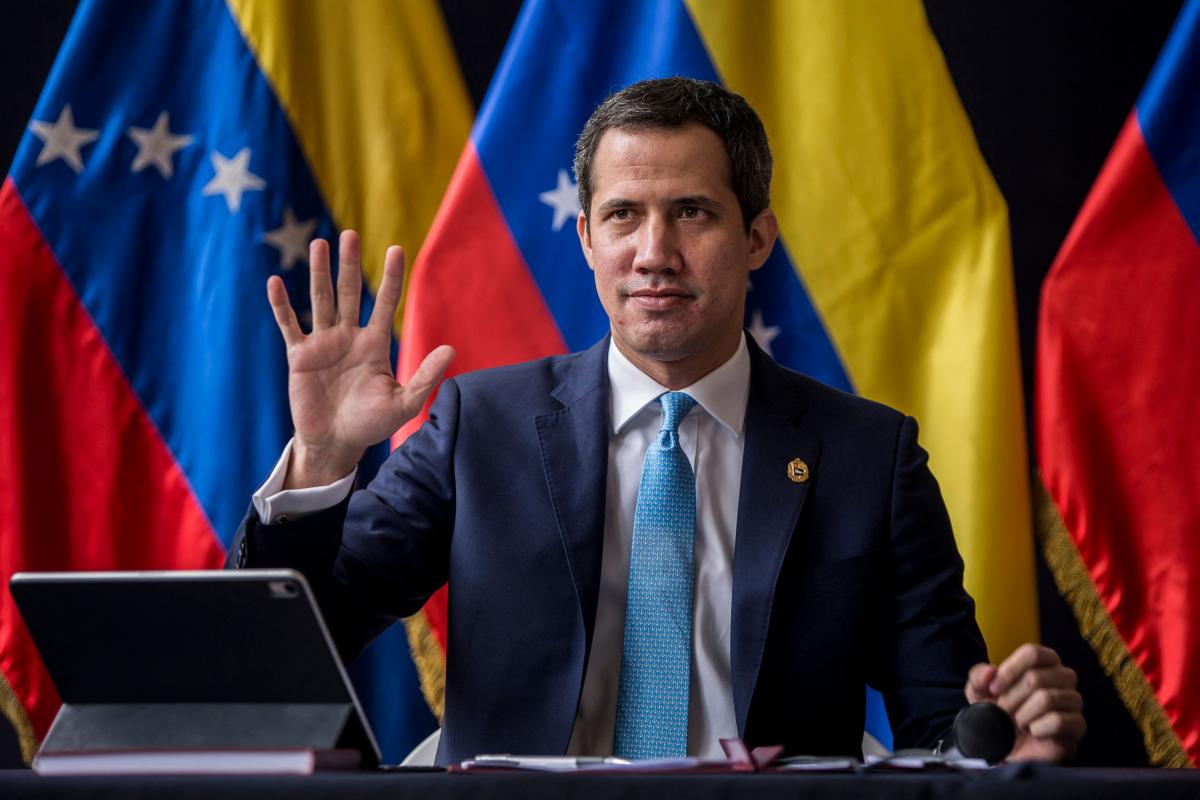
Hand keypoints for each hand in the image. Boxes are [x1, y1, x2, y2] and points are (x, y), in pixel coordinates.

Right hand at [266, 230, 453, 487]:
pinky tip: (275, 282)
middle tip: (349, 235)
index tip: (396, 249)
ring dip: (319, 273)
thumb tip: (451, 349)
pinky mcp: (299, 356)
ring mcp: (323, 344)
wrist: (336, 444)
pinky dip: (282, 305)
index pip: (385, 302)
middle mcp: (349, 337)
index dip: (392, 277)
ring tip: (319, 244)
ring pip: (321, 300)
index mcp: (374, 344)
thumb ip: (426, 376)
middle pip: (350, 292)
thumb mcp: (404, 403)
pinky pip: (289, 325)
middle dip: (349, 264)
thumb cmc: (371, 425)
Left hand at [965, 643, 1085, 761]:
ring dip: (1023, 714)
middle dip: (1012, 697)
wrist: (1010, 744)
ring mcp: (1073, 700)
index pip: (1033, 653)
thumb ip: (979, 677)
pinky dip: (1037, 728)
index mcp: (1044, 661)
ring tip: (1018, 721)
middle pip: (1037, 677)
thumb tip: (990, 672)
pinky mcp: (1078, 725)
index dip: (1010, 670)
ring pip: (1047, 699)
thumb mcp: (979, 692)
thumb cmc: (999, 710)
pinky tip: (1033, 731)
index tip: (994, 689)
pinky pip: (1058, 721)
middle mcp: (1064, 676)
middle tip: (1004, 710)